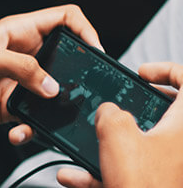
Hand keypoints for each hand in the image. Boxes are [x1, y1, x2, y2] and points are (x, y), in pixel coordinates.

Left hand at [0, 5, 102, 137]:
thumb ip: (20, 67)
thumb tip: (50, 84)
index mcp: (17, 32)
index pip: (63, 19)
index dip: (84, 29)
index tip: (93, 50)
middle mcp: (22, 55)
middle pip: (65, 57)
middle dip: (77, 73)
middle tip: (81, 89)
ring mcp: (19, 81)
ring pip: (54, 90)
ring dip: (55, 106)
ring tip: (45, 114)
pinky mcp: (12, 105)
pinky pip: (35, 116)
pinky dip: (32, 127)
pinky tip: (18, 130)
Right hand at [57, 62, 182, 187]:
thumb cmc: (146, 187)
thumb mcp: (116, 134)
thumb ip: (109, 112)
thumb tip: (108, 112)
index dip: (166, 70)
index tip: (142, 73)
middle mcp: (179, 144)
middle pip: (164, 111)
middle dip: (134, 105)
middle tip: (117, 103)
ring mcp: (169, 166)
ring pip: (140, 144)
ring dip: (110, 142)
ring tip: (88, 141)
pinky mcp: (153, 184)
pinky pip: (127, 172)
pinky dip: (101, 172)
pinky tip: (74, 176)